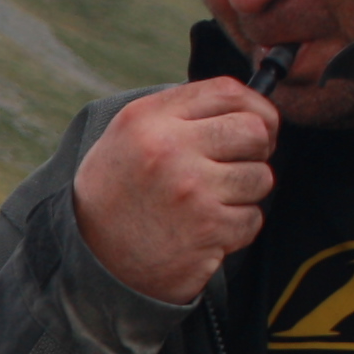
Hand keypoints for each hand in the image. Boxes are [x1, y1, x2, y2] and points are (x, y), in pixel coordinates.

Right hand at [73, 78, 280, 304]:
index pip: (228, 92)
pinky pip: (252, 218)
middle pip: (255, 130)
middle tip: (236, 166)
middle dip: (256, 150)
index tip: (259, 124)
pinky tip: (206, 230)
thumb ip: (179, 114)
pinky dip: (236, 228)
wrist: (92, 260)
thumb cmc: (115, 195)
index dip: (256, 107)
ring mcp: (192, 190)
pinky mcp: (208, 229)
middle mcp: (169, 148)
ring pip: (260, 177)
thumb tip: (247, 108)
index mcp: (149, 119)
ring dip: (245, 193)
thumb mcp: (128, 137)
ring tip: (212, 202)